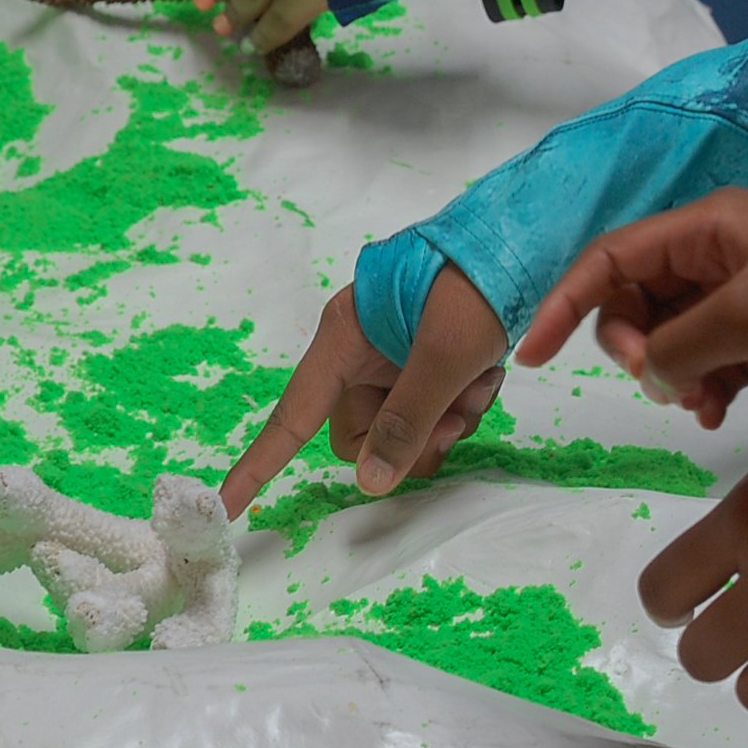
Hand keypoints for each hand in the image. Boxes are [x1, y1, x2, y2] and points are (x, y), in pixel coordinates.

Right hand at [221, 267, 506, 516]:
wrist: (522, 243)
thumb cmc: (473, 284)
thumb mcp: (442, 356)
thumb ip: (406, 421)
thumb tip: (369, 481)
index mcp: (343, 338)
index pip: (292, 416)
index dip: (258, 465)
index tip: (226, 505)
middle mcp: (360, 352)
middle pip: (360, 434)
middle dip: (410, 439)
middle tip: (455, 421)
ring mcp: (393, 359)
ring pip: (403, 428)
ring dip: (446, 419)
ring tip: (480, 383)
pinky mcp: (424, 363)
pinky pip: (430, 411)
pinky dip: (461, 403)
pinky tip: (486, 374)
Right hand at [515, 189, 747, 429]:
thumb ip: (681, 345)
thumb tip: (648, 375)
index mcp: (708, 227)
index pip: (612, 259)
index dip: (568, 303)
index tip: (536, 356)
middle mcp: (724, 255)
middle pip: (641, 299)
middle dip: (634, 345)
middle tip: (657, 381)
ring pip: (679, 336)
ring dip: (672, 374)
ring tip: (695, 406)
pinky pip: (719, 360)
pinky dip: (707, 386)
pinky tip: (715, 412)